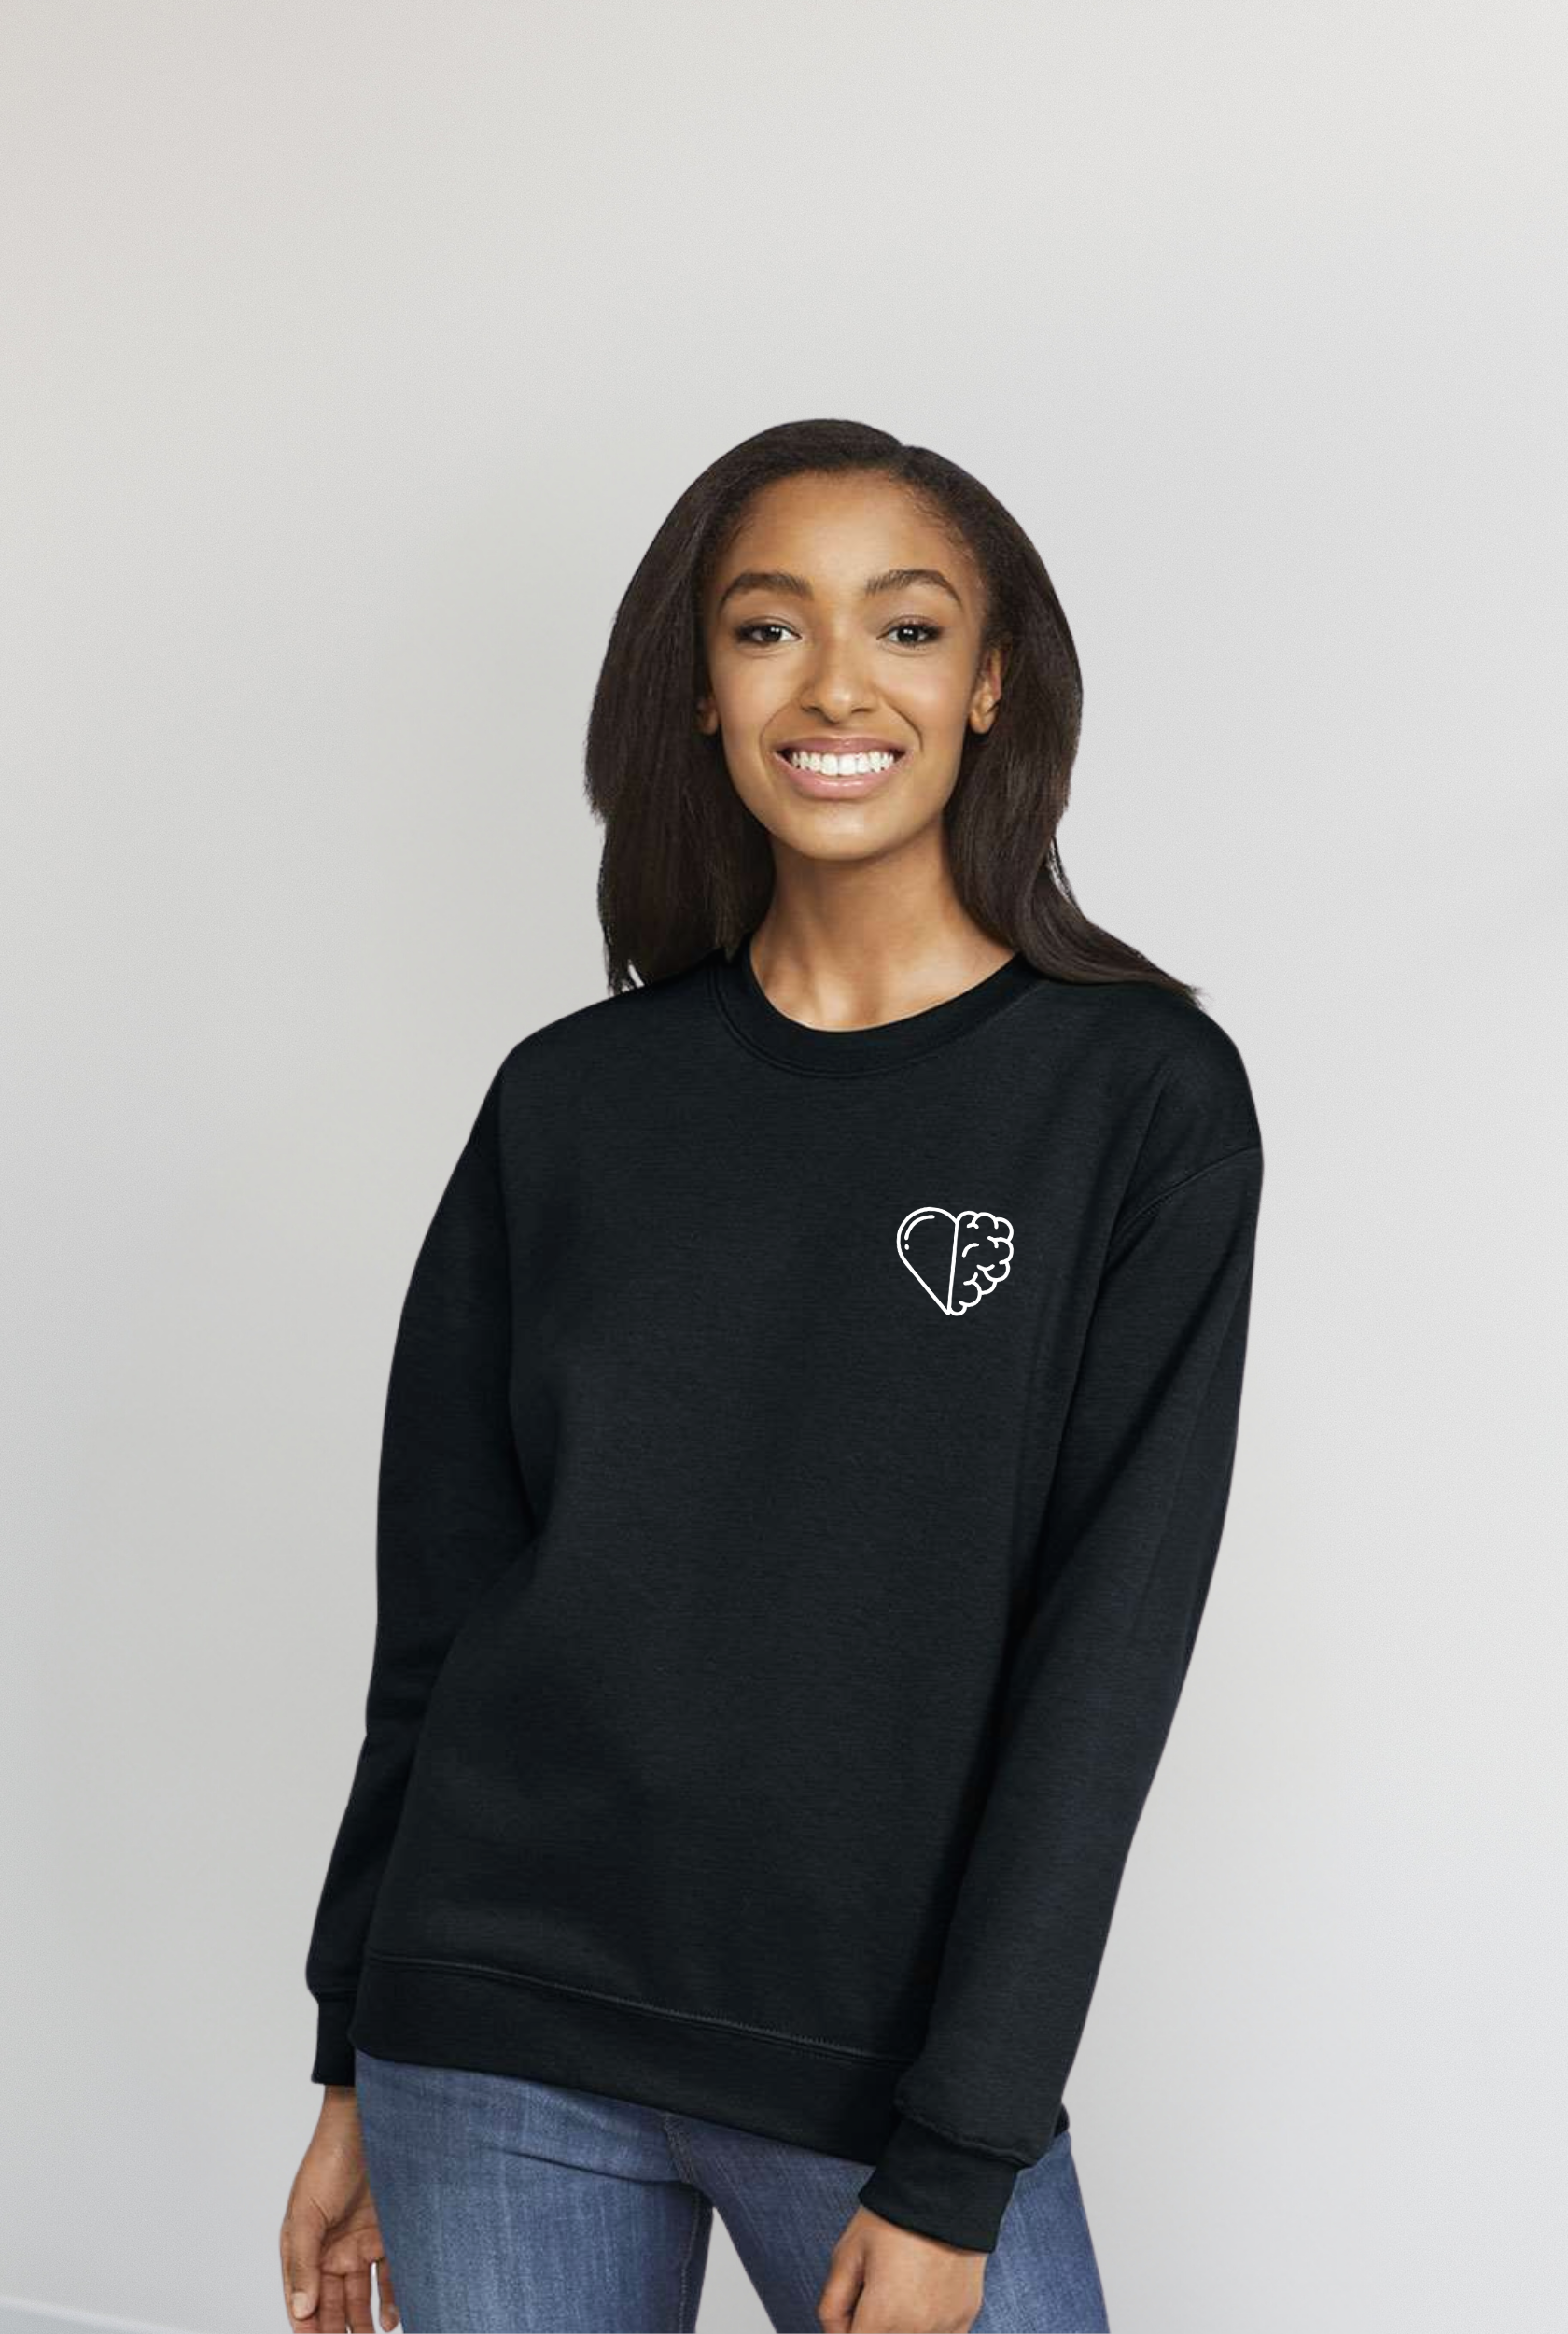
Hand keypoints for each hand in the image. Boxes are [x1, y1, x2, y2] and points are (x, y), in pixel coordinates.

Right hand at [280, 2087, 400, 2331]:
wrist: (370, 2120)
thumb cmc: (328, 2159)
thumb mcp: (306, 2212)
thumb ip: (302, 2263)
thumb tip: (301, 2310)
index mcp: (304, 2248)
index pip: (303, 2301)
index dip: (309, 2329)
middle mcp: (331, 2250)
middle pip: (333, 2305)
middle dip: (340, 2331)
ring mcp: (360, 2242)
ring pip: (362, 2296)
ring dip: (367, 2322)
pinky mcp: (389, 2233)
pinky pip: (391, 2274)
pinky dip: (393, 2298)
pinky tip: (395, 2317)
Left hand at [817, 2204, 986, 2331]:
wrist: (944, 2193)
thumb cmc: (892, 2218)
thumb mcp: (847, 2253)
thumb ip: (832, 2306)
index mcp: (884, 2315)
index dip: (847, 2330)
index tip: (851, 2311)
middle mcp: (917, 2330)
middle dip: (872, 2327)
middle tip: (874, 2292)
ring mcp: (945, 2327)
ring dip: (899, 2328)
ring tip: (899, 2291)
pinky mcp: (964, 2319)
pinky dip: (925, 2328)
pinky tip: (921, 2299)